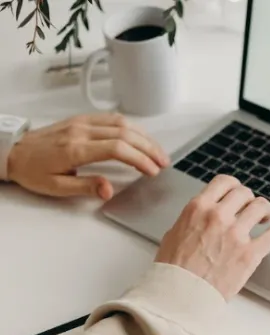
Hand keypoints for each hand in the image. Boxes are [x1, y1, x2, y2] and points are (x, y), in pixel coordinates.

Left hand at [7, 113, 168, 199]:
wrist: (13, 151)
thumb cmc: (33, 171)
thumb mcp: (55, 187)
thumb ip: (85, 187)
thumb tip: (109, 189)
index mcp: (75, 149)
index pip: (117, 149)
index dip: (139, 159)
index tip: (152, 171)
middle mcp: (82, 131)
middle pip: (126, 133)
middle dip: (149, 148)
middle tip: (163, 162)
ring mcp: (83, 122)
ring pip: (122, 123)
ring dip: (144, 136)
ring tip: (157, 151)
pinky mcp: (82, 119)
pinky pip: (112, 118)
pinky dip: (132, 127)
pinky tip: (141, 137)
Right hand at [155, 175, 269, 299]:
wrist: (179, 296)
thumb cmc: (173, 270)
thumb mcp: (174, 234)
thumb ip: (192, 219)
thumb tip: (202, 216)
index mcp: (198, 209)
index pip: (224, 182)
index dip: (234, 186)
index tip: (237, 194)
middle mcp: (218, 216)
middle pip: (245, 193)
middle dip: (248, 200)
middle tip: (249, 210)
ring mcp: (236, 234)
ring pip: (261, 206)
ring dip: (264, 211)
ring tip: (263, 220)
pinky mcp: (250, 254)